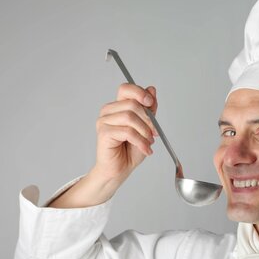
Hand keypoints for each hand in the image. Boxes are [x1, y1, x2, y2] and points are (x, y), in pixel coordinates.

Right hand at [47, 83, 158, 207]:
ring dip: (144, 132)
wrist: (120, 169)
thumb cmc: (130, 150)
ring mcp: (104, 121)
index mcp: (118, 106)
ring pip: (130, 117)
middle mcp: (108, 111)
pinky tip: (145, 149)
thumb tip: (152, 90)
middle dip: (148, 120)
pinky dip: (140, 141)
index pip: (126, 89)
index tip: (150, 102)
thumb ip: (149, 109)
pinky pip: (127, 132)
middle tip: (154, 133)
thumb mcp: (146, 127)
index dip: (139, 92)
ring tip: (148, 143)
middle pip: (132, 104)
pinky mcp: (104, 133)